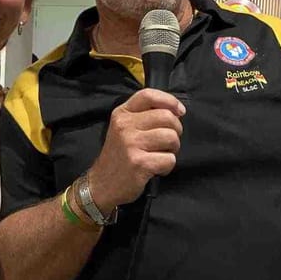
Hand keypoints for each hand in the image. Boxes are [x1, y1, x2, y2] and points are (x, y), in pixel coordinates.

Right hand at [88, 88, 184, 213]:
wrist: (101, 184)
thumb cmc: (118, 155)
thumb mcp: (123, 128)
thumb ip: (143, 116)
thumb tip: (176, 111)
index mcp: (121, 114)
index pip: (148, 95)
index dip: (169, 101)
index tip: (179, 111)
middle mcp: (125, 126)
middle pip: (167, 117)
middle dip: (175, 131)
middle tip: (167, 142)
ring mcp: (131, 144)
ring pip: (171, 138)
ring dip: (172, 149)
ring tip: (160, 155)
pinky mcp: (139, 163)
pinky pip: (169, 159)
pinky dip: (167, 166)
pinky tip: (155, 169)